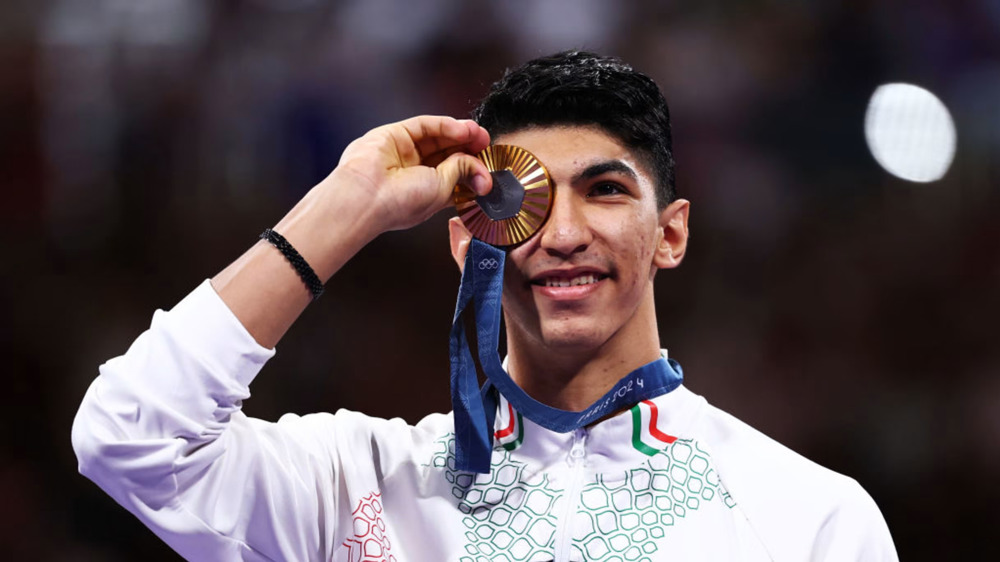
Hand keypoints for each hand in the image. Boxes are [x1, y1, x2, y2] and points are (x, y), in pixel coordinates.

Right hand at [327, 115, 491, 233]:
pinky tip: (462, 129)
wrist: (366, 199)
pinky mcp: (393, 135)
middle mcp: (412, 171)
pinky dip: (445, 125)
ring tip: (479, 134)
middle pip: (447, 153)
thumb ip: (461, 171)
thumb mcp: (442, 189)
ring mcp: (402, 152)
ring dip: (460, 134)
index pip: (453, 174)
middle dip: (469, 148)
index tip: (490, 165)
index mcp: (424, 191)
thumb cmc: (400, 204)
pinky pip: (424, 126)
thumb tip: (479, 162)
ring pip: (437, 137)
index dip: (473, 167)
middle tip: (487, 144)